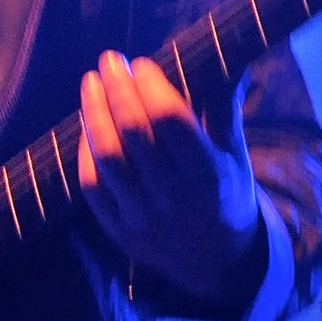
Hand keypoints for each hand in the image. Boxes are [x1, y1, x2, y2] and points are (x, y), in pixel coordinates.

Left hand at [76, 51, 260, 300]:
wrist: (217, 261)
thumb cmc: (226, 193)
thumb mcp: (235, 155)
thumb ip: (224, 109)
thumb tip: (228, 59)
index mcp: (208, 174)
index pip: (172, 120)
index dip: (152, 86)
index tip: (142, 63)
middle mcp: (174, 196)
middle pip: (134, 132)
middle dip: (118, 89)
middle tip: (109, 61)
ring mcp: (142, 216)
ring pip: (108, 157)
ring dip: (94, 114)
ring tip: (90, 84)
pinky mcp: (119, 231)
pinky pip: (92, 186)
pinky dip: (86, 151)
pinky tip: (87, 124)